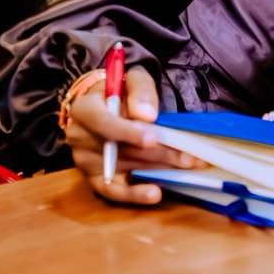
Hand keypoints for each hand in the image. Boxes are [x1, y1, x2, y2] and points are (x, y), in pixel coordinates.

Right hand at [66, 65, 205, 203]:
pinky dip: (135, 194)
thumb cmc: (118, 91)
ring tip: (189, 166)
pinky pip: (114, 192)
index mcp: (84, 110)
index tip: (153, 137)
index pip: (105, 123)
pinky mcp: (94, 179)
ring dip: (160, 168)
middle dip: (160, 152)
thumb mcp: (130, 79)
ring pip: (127, 167)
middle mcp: (81, 138)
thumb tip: (148, 115)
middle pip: (122, 150)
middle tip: (192, 157)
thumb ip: (140, 91)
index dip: (129, 132)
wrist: (99, 106)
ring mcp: (86, 162)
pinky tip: (155, 193)